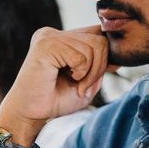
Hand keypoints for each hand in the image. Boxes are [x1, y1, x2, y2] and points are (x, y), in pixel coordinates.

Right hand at [0, 26, 111, 146]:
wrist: (29, 114)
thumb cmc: (54, 100)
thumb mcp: (86, 82)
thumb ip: (101, 66)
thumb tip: (119, 55)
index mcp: (62, 39)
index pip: (97, 33)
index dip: (106, 54)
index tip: (101, 73)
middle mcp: (54, 33)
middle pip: (99, 39)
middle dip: (100, 66)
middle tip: (84, 85)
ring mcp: (48, 36)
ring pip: (94, 47)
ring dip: (90, 73)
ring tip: (75, 85)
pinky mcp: (45, 44)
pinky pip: (81, 56)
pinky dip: (81, 73)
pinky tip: (66, 79)